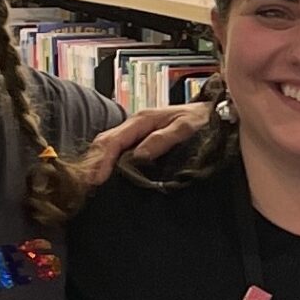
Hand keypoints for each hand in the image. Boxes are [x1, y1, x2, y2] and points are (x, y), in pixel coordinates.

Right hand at [86, 102, 209, 183]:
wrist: (213, 113)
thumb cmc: (201, 120)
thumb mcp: (186, 126)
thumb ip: (163, 139)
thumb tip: (140, 155)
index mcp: (142, 120)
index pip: (113, 140)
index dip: (102, 160)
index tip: (97, 179)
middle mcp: (134, 125)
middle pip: (105, 142)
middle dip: (94, 163)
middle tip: (87, 186)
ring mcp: (136, 133)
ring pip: (109, 146)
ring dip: (98, 164)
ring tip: (90, 185)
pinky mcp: (140, 141)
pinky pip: (119, 151)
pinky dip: (109, 163)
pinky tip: (106, 177)